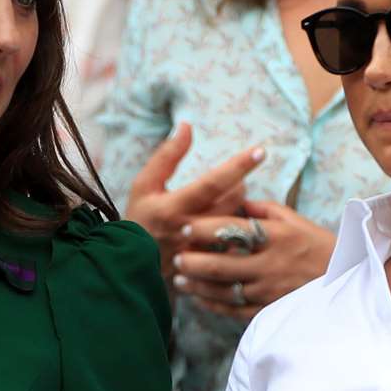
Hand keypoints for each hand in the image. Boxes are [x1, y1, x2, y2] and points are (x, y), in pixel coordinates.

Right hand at [123, 122, 264, 283]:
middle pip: (232, 201)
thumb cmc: (139, 218)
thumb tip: (187, 126)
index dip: (238, 166)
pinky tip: (229, 226)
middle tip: (234, 179)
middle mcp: (189, 230)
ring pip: (236, 221)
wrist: (130, 264)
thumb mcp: (144, 184)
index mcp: (172, 207)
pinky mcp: (208, 264)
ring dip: (238, 205)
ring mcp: (200, 249)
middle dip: (239, 184)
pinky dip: (236, 230)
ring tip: (228, 198)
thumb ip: (167, 156)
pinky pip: (234, 243)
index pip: (213, 183)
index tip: (260, 151)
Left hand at [172, 200, 335, 319]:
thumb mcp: (294, 220)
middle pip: (223, 264)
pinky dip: (214, 305)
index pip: (234, 231)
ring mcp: (269, 291)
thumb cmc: (317, 245)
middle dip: (194, 261)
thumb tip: (233, 199)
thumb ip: (262, 210)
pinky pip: (236, 310)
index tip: (185, 226)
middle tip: (174, 255)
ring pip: (225, 290)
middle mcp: (271, 265)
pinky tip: (199, 298)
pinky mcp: (270, 310)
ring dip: (198, 285)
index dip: (206, 229)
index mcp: (277, 237)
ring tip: (179, 278)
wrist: (346, 281)